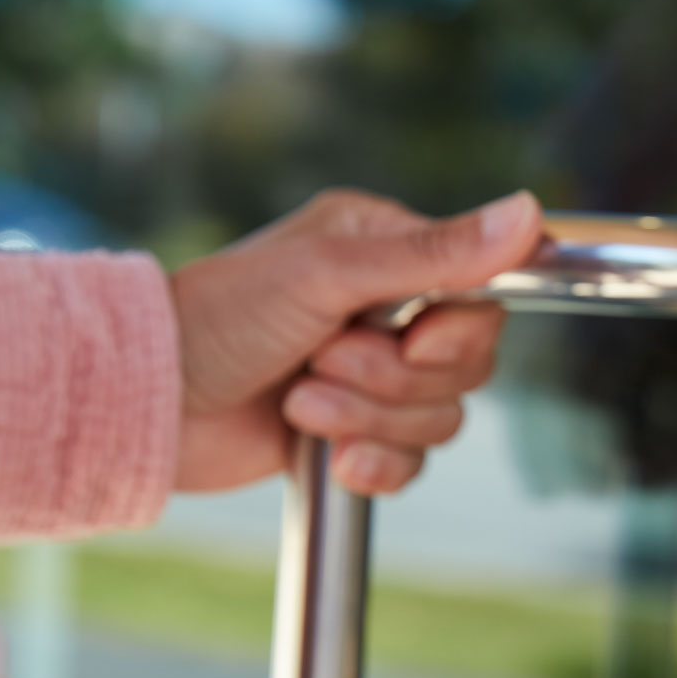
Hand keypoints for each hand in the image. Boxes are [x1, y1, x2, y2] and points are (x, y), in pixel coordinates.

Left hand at [168, 188, 542, 492]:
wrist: (148, 404)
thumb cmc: (218, 318)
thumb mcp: (327, 274)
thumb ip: (433, 254)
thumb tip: (528, 212)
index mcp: (384, 249)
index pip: (480, 297)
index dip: (454, 336)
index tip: (410, 345)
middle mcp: (386, 308)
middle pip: (466, 366)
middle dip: (393, 382)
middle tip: (323, 362)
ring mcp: (371, 373)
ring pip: (441, 419)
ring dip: (367, 420)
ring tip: (300, 402)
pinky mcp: (355, 431)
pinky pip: (412, 462)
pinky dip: (373, 465)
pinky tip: (326, 455)